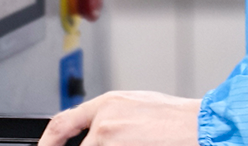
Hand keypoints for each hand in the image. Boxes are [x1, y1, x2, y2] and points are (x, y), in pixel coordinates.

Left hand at [37, 90, 200, 145]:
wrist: (199, 127)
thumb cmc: (176, 119)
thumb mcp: (137, 106)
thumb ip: (111, 116)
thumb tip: (96, 130)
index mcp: (107, 104)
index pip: (62, 122)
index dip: (47, 141)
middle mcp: (104, 122)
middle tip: (92, 145)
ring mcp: (111, 141)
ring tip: (135, 142)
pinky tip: (140, 145)